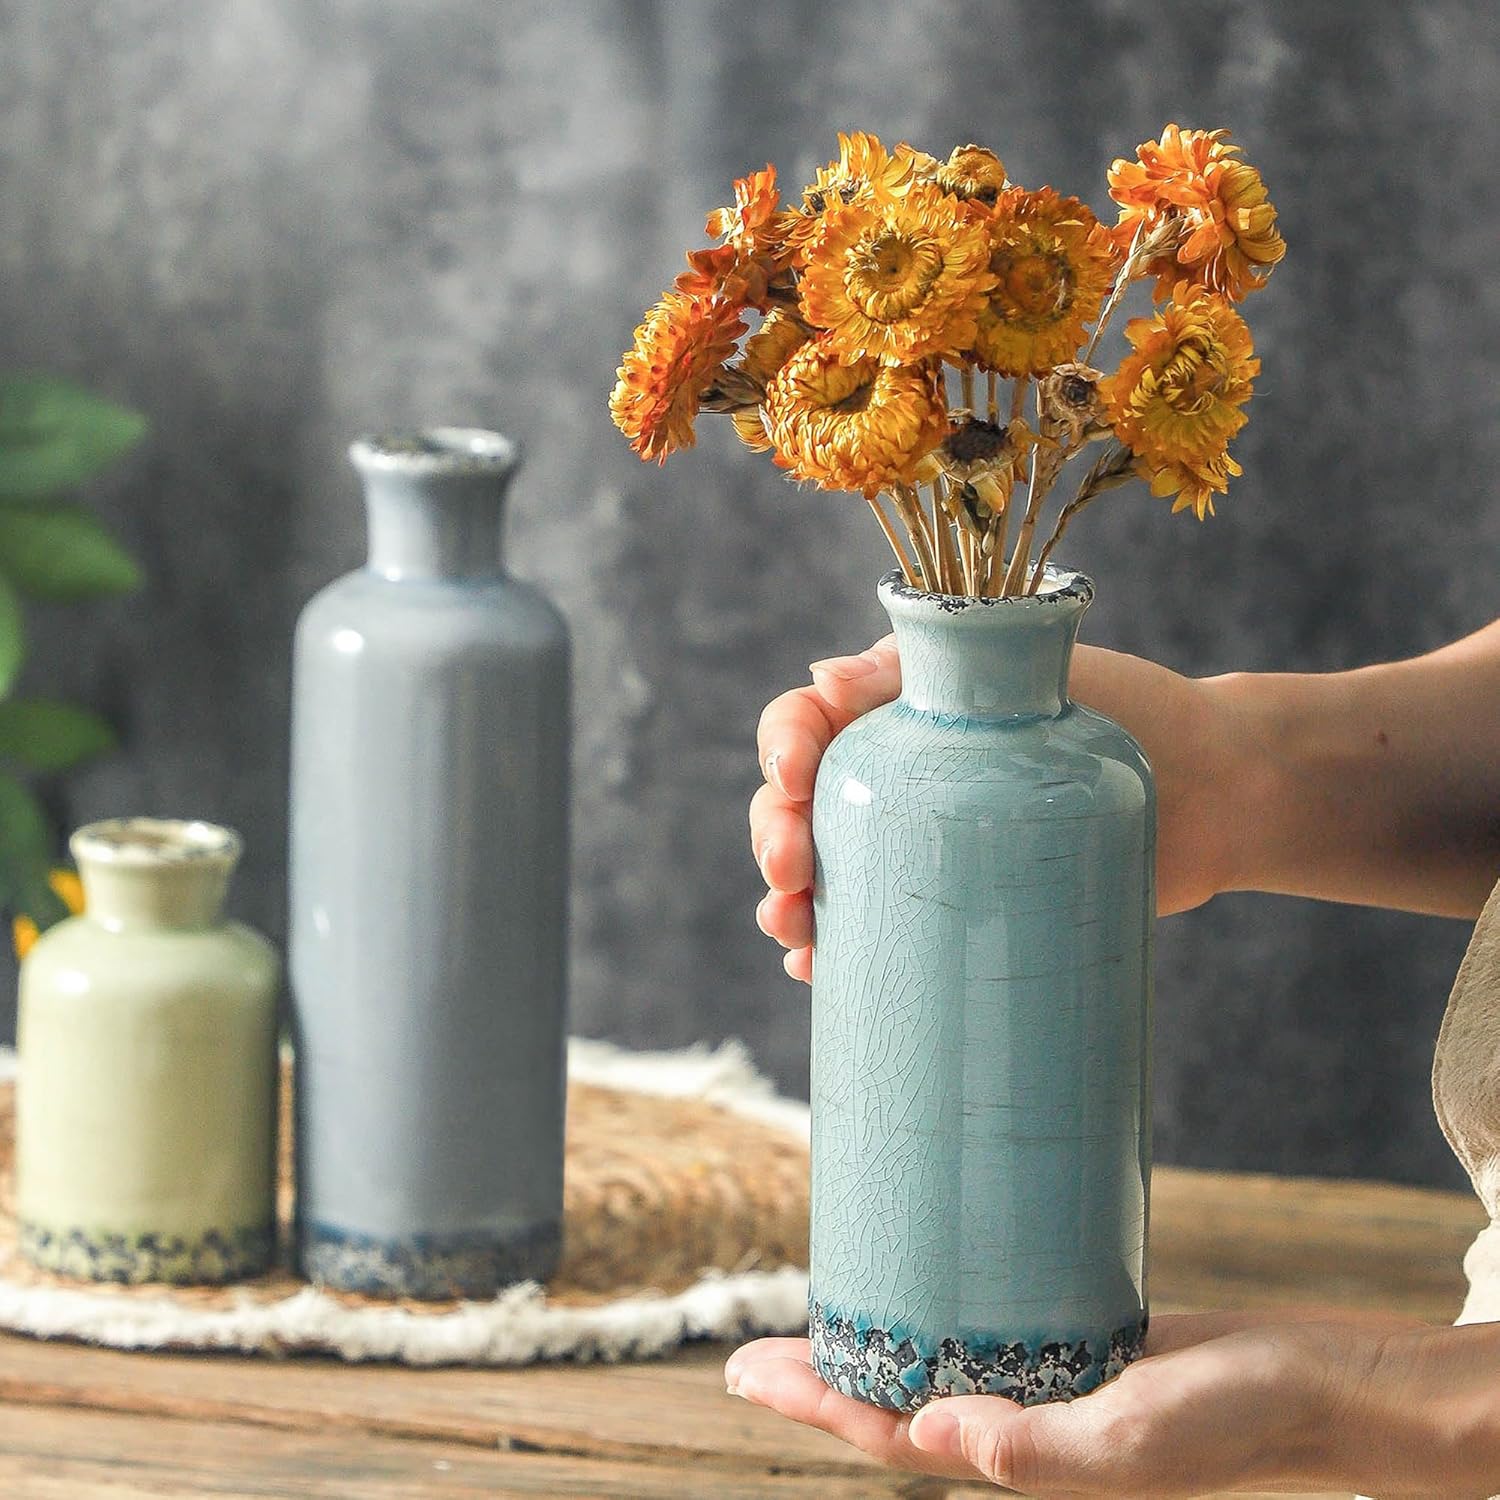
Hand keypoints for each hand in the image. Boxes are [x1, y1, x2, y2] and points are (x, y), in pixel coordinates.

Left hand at [724, 1308, 1478, 1496]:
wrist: (1301, 1384)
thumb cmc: (1230, 1421)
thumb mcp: (1137, 1438)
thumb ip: (1044, 1450)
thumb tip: (943, 1442)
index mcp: (1016, 1454)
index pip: (890, 1434)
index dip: (816, 1403)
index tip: (746, 1367)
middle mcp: (1013, 1421)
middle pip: (894, 1400)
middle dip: (821, 1377)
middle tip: (750, 1343)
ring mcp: (1037, 1382)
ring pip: (930, 1363)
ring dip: (873, 1342)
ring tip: (822, 1308)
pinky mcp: (1065, 1344)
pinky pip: (980, 1329)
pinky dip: (936, 1310)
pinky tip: (921, 1278)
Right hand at [752, 636, 1245, 980]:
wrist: (1220, 793)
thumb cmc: (1133, 712)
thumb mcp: (1030, 672)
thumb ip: (936, 665)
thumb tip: (820, 679)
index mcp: (904, 709)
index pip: (812, 719)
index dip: (782, 745)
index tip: (791, 780)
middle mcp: (901, 774)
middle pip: (803, 804)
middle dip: (776, 839)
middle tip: (790, 877)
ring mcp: (927, 843)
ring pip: (827, 872)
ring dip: (789, 904)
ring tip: (795, 934)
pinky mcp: (960, 902)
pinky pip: (881, 928)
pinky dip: (838, 950)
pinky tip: (817, 970)